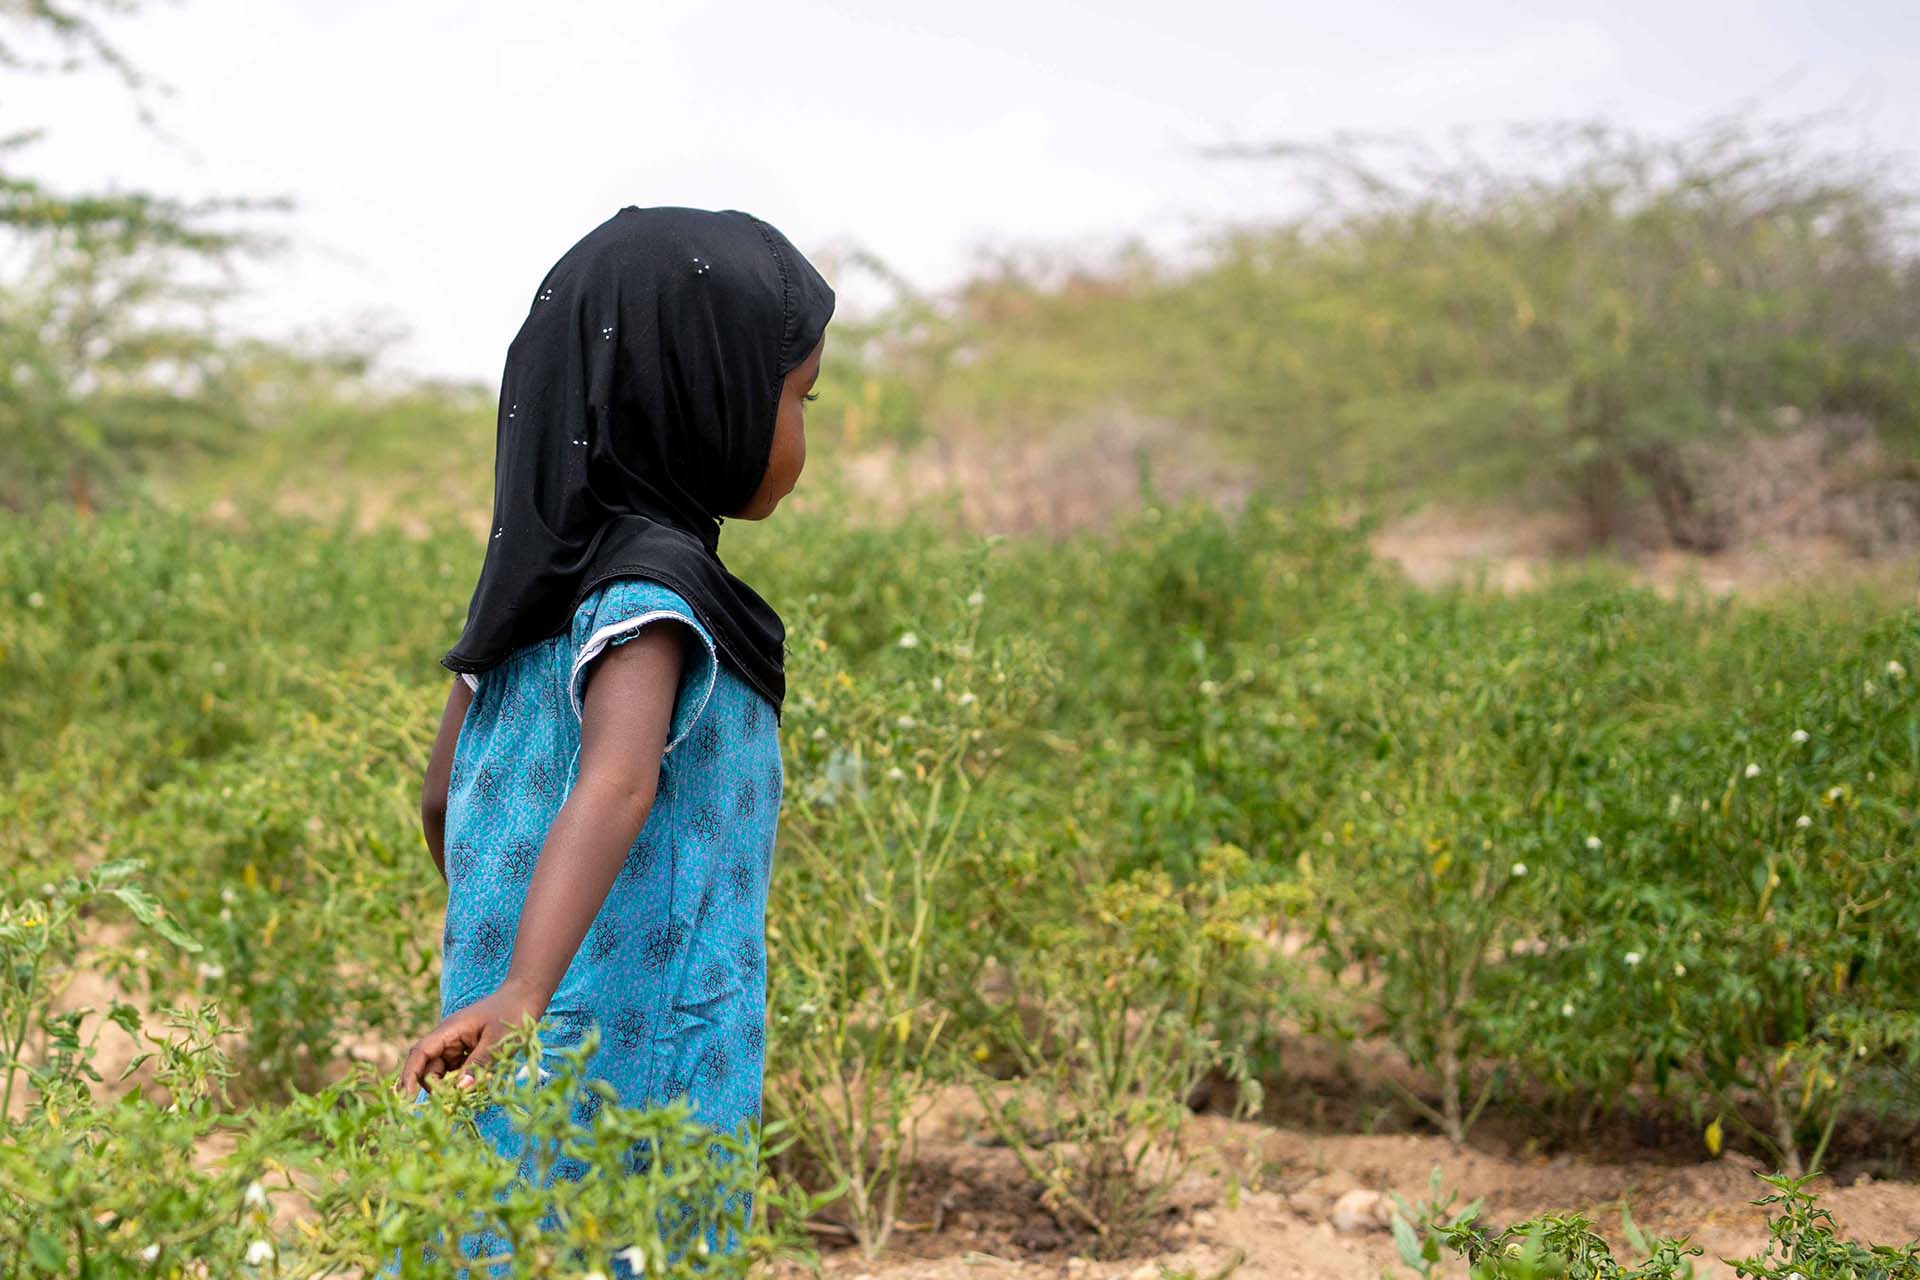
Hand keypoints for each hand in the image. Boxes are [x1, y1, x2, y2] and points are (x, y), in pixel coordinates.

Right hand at [398, 979, 548, 1095]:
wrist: (525, 995)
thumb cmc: (512, 1014)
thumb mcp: (497, 1041)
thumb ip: (478, 1064)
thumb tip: (459, 1089)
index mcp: (449, 1030)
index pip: (420, 1053)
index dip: (410, 1075)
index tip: (406, 1097)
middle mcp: (448, 1037)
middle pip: (429, 1066)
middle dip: (434, 1086)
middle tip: (451, 1102)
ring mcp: (457, 1043)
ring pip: (442, 1070)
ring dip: (449, 1085)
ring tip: (466, 1095)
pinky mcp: (467, 1049)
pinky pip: (456, 1069)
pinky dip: (461, 1080)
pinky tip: (475, 1085)